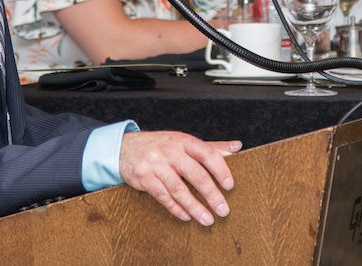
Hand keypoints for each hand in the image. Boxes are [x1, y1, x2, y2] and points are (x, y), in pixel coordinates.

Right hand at [119, 131, 241, 225]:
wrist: (124, 147)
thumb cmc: (161, 145)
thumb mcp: (184, 142)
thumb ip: (210, 146)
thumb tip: (237, 147)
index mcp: (183, 140)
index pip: (207, 153)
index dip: (220, 169)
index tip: (230, 185)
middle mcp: (170, 150)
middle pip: (195, 174)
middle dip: (211, 194)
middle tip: (223, 210)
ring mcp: (155, 164)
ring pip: (179, 189)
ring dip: (195, 207)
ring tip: (208, 220)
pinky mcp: (143, 177)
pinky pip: (163, 196)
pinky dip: (176, 208)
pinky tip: (186, 216)